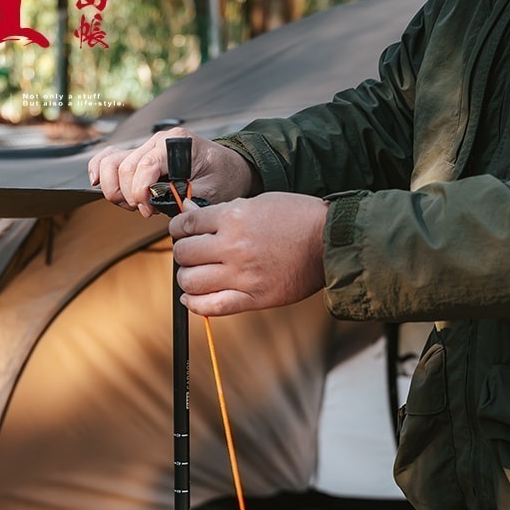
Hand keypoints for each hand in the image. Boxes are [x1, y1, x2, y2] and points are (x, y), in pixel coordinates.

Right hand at [87, 127, 258, 217]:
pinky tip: (98, 184)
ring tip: (133, 204)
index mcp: (176, 144)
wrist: (230, 169)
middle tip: (145, 212)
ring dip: (114, 188)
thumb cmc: (223, 178)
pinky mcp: (140, 156)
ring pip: (110, 162)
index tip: (149, 211)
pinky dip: (100, 171)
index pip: (144, 165)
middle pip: (122, 166)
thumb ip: (183, 197)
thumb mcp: (210, 191)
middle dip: (128, 195)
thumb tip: (156, 202)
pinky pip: (110, 158)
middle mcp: (157, 141)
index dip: (141, 192)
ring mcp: (146, 146)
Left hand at [168, 192, 328, 315]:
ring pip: (191, 281)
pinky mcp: (253, 298)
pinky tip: (191, 297)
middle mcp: (234, 247)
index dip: (178, 228)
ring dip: (185, 278)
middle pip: (184, 254)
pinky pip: (212, 307)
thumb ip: (221, 211)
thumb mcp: (258, 202)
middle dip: (182, 252)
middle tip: (189, 253)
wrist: (330, 241)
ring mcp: (242, 275)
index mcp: (234, 217)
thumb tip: (188, 214)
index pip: (187, 225)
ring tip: (193, 274)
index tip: (181, 231)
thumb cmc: (299, 218)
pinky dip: (194, 304)